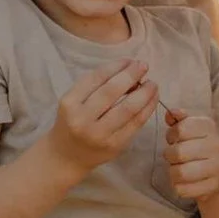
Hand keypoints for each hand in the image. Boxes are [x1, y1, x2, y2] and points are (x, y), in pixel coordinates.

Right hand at [52, 50, 158, 174]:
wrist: (66, 157)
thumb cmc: (72, 122)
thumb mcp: (74, 101)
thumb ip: (96, 86)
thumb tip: (128, 69)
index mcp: (69, 103)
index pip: (96, 78)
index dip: (116, 66)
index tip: (130, 60)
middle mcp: (82, 119)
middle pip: (112, 92)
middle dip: (131, 75)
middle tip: (144, 66)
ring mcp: (99, 135)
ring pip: (128, 109)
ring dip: (144, 93)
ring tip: (152, 84)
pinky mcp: (114, 146)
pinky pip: (135, 124)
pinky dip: (147, 109)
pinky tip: (152, 100)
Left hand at [162, 102, 218, 204]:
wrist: (218, 174)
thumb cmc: (197, 147)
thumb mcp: (190, 129)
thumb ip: (178, 119)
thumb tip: (170, 112)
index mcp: (209, 127)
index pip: (180, 129)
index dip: (171, 135)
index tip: (174, 139)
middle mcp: (217, 145)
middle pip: (178, 152)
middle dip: (169, 155)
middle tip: (174, 157)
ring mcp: (217, 167)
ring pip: (180, 172)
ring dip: (172, 172)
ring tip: (177, 168)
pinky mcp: (213, 187)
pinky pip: (183, 189)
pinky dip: (178, 186)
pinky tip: (184, 181)